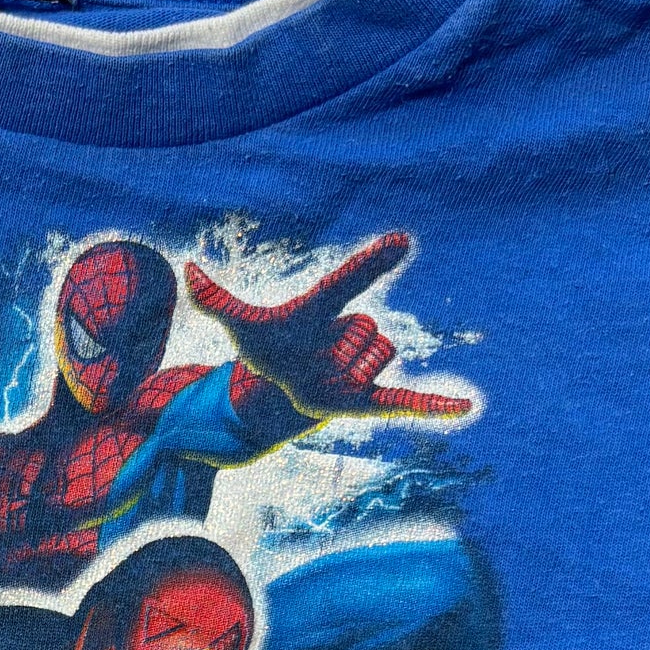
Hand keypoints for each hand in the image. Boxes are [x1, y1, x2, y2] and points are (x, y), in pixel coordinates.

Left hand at [183, 233, 474, 421]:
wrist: (284, 387)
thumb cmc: (269, 350)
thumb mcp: (241, 328)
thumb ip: (214, 299)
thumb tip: (186, 270)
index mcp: (328, 309)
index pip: (349, 281)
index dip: (371, 263)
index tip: (400, 242)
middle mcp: (354, 331)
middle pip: (358, 331)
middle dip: (331, 349)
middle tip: (312, 356)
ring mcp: (365, 364)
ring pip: (373, 359)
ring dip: (347, 374)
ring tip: (327, 375)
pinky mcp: (371, 399)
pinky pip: (405, 400)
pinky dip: (432, 405)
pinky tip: (463, 407)